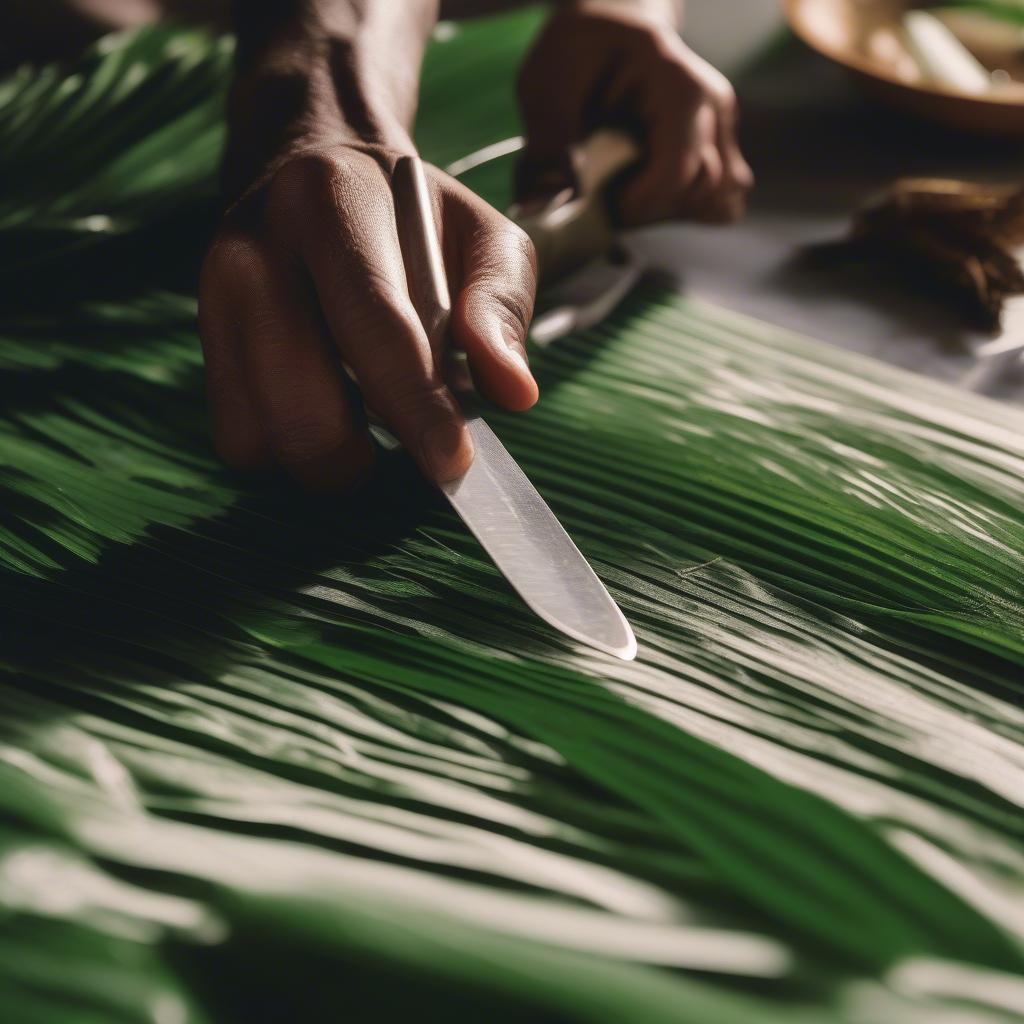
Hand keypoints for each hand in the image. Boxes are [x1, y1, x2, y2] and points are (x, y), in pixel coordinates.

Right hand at [199, 143, 537, 488]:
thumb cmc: (412, 218)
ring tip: (367, 422)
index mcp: (331, 202)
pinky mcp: (205, 343)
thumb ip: (502, 304)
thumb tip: (513, 392)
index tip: (451, 463)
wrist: (314, 169)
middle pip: (298, 398)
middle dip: (360, 454)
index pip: (374, 324)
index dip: (415, 405)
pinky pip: (238, 437)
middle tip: (410, 452)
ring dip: (324, 457)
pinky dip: (287, 449)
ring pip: (258, 433)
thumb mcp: (481, 235)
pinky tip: (326, 411)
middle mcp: (254, 251)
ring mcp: (214, 299)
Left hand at [516, 2, 752, 225]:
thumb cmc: (580, 48)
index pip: (676, 173)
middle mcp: (712, 107)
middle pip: (699, 190)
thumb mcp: (549, 83)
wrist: (612, 23)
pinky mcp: (720, 146)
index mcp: (678, 87)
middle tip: (606, 200)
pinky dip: (684, 208)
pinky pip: (720, 198)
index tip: (602, 205)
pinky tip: (651, 198)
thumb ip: (548, 145)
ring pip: (715, 199)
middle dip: (648, 210)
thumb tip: (541, 204)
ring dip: (667, 212)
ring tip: (627, 193)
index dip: (636, 204)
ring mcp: (722, 127)